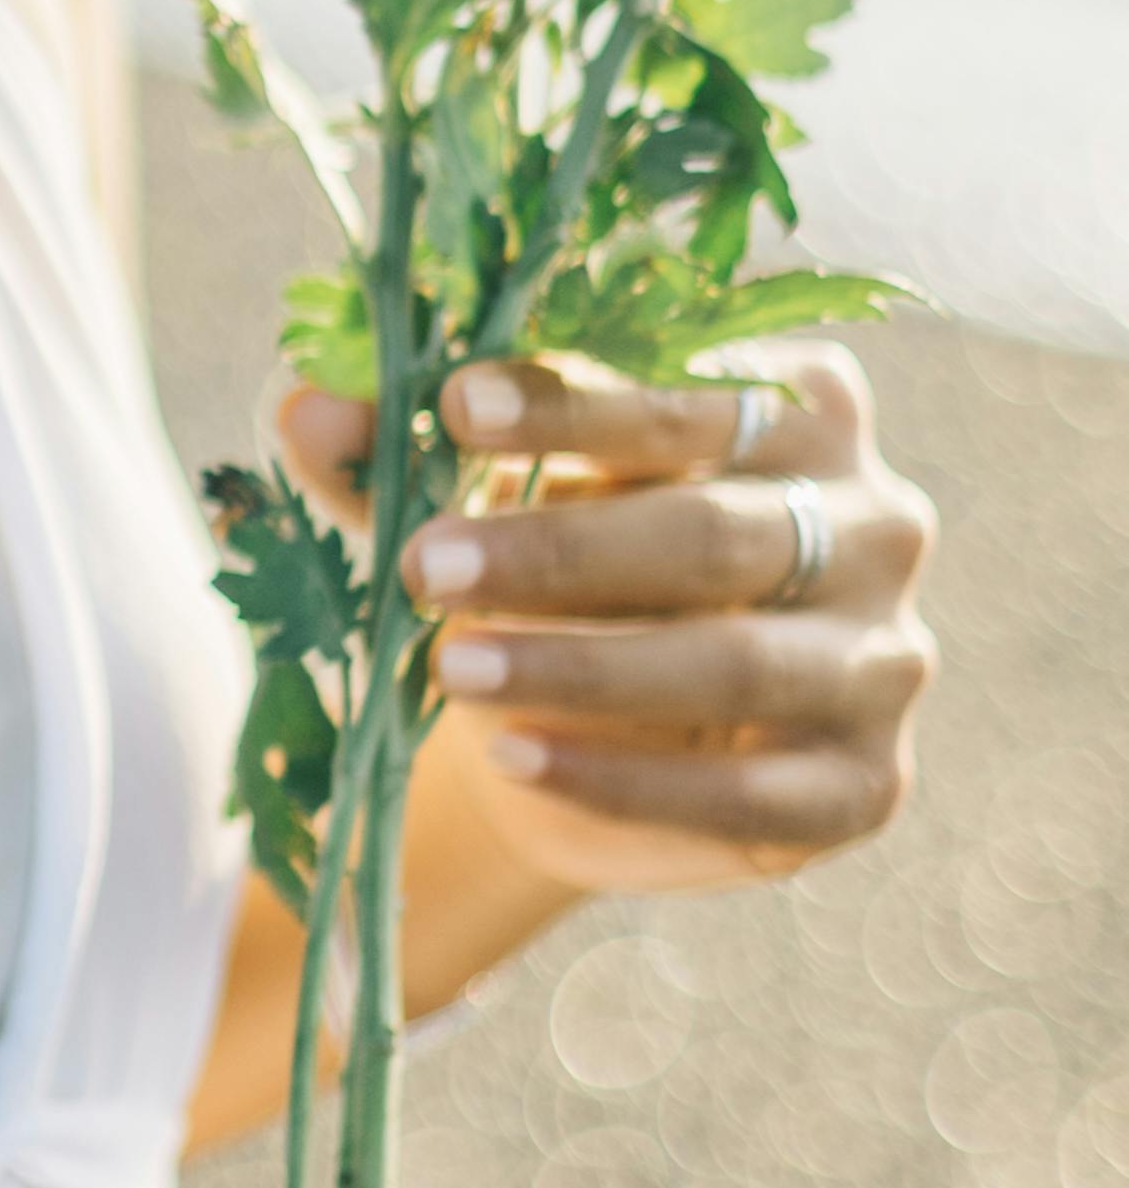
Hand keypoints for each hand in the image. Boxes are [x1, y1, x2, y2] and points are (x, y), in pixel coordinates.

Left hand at [282, 342, 935, 896]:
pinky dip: (623, 781)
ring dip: (584, 666)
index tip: (452, 403)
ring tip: (450, 668)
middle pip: (715, 529)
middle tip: (424, 564)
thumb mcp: (475, 496)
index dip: (571, 398)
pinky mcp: (864, 784)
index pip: (688, 392)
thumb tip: (305, 402)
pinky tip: (516, 757)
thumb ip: (402, 453)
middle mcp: (872, 520)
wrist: (601, 732)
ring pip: (736, 661)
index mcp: (800, 405)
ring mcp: (882, 657)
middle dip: (561, 550)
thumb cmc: (553, 569)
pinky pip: (748, 794)